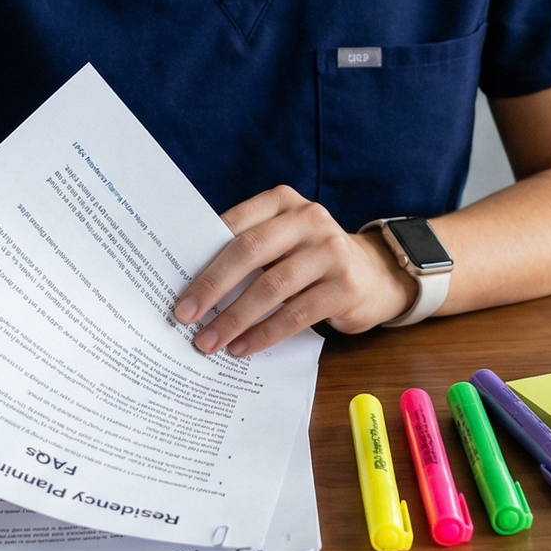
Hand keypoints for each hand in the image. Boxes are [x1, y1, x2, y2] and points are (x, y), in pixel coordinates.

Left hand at [172, 186, 417, 356]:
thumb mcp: (283, 242)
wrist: (375, 274)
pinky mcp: (345, 286)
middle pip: (249, 251)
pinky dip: (264, 334)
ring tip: (209, 341)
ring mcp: (330, 251)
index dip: (202, 255)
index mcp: (283, 203)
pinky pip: (296, 314)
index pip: (235, 224)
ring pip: (272, 286)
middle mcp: (309, 219)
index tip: (175, 285)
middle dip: (213, 286)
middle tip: (184, 315)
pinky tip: (243, 347)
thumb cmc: (311, 259)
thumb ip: (247, 248)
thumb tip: (191, 283)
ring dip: (235, 317)